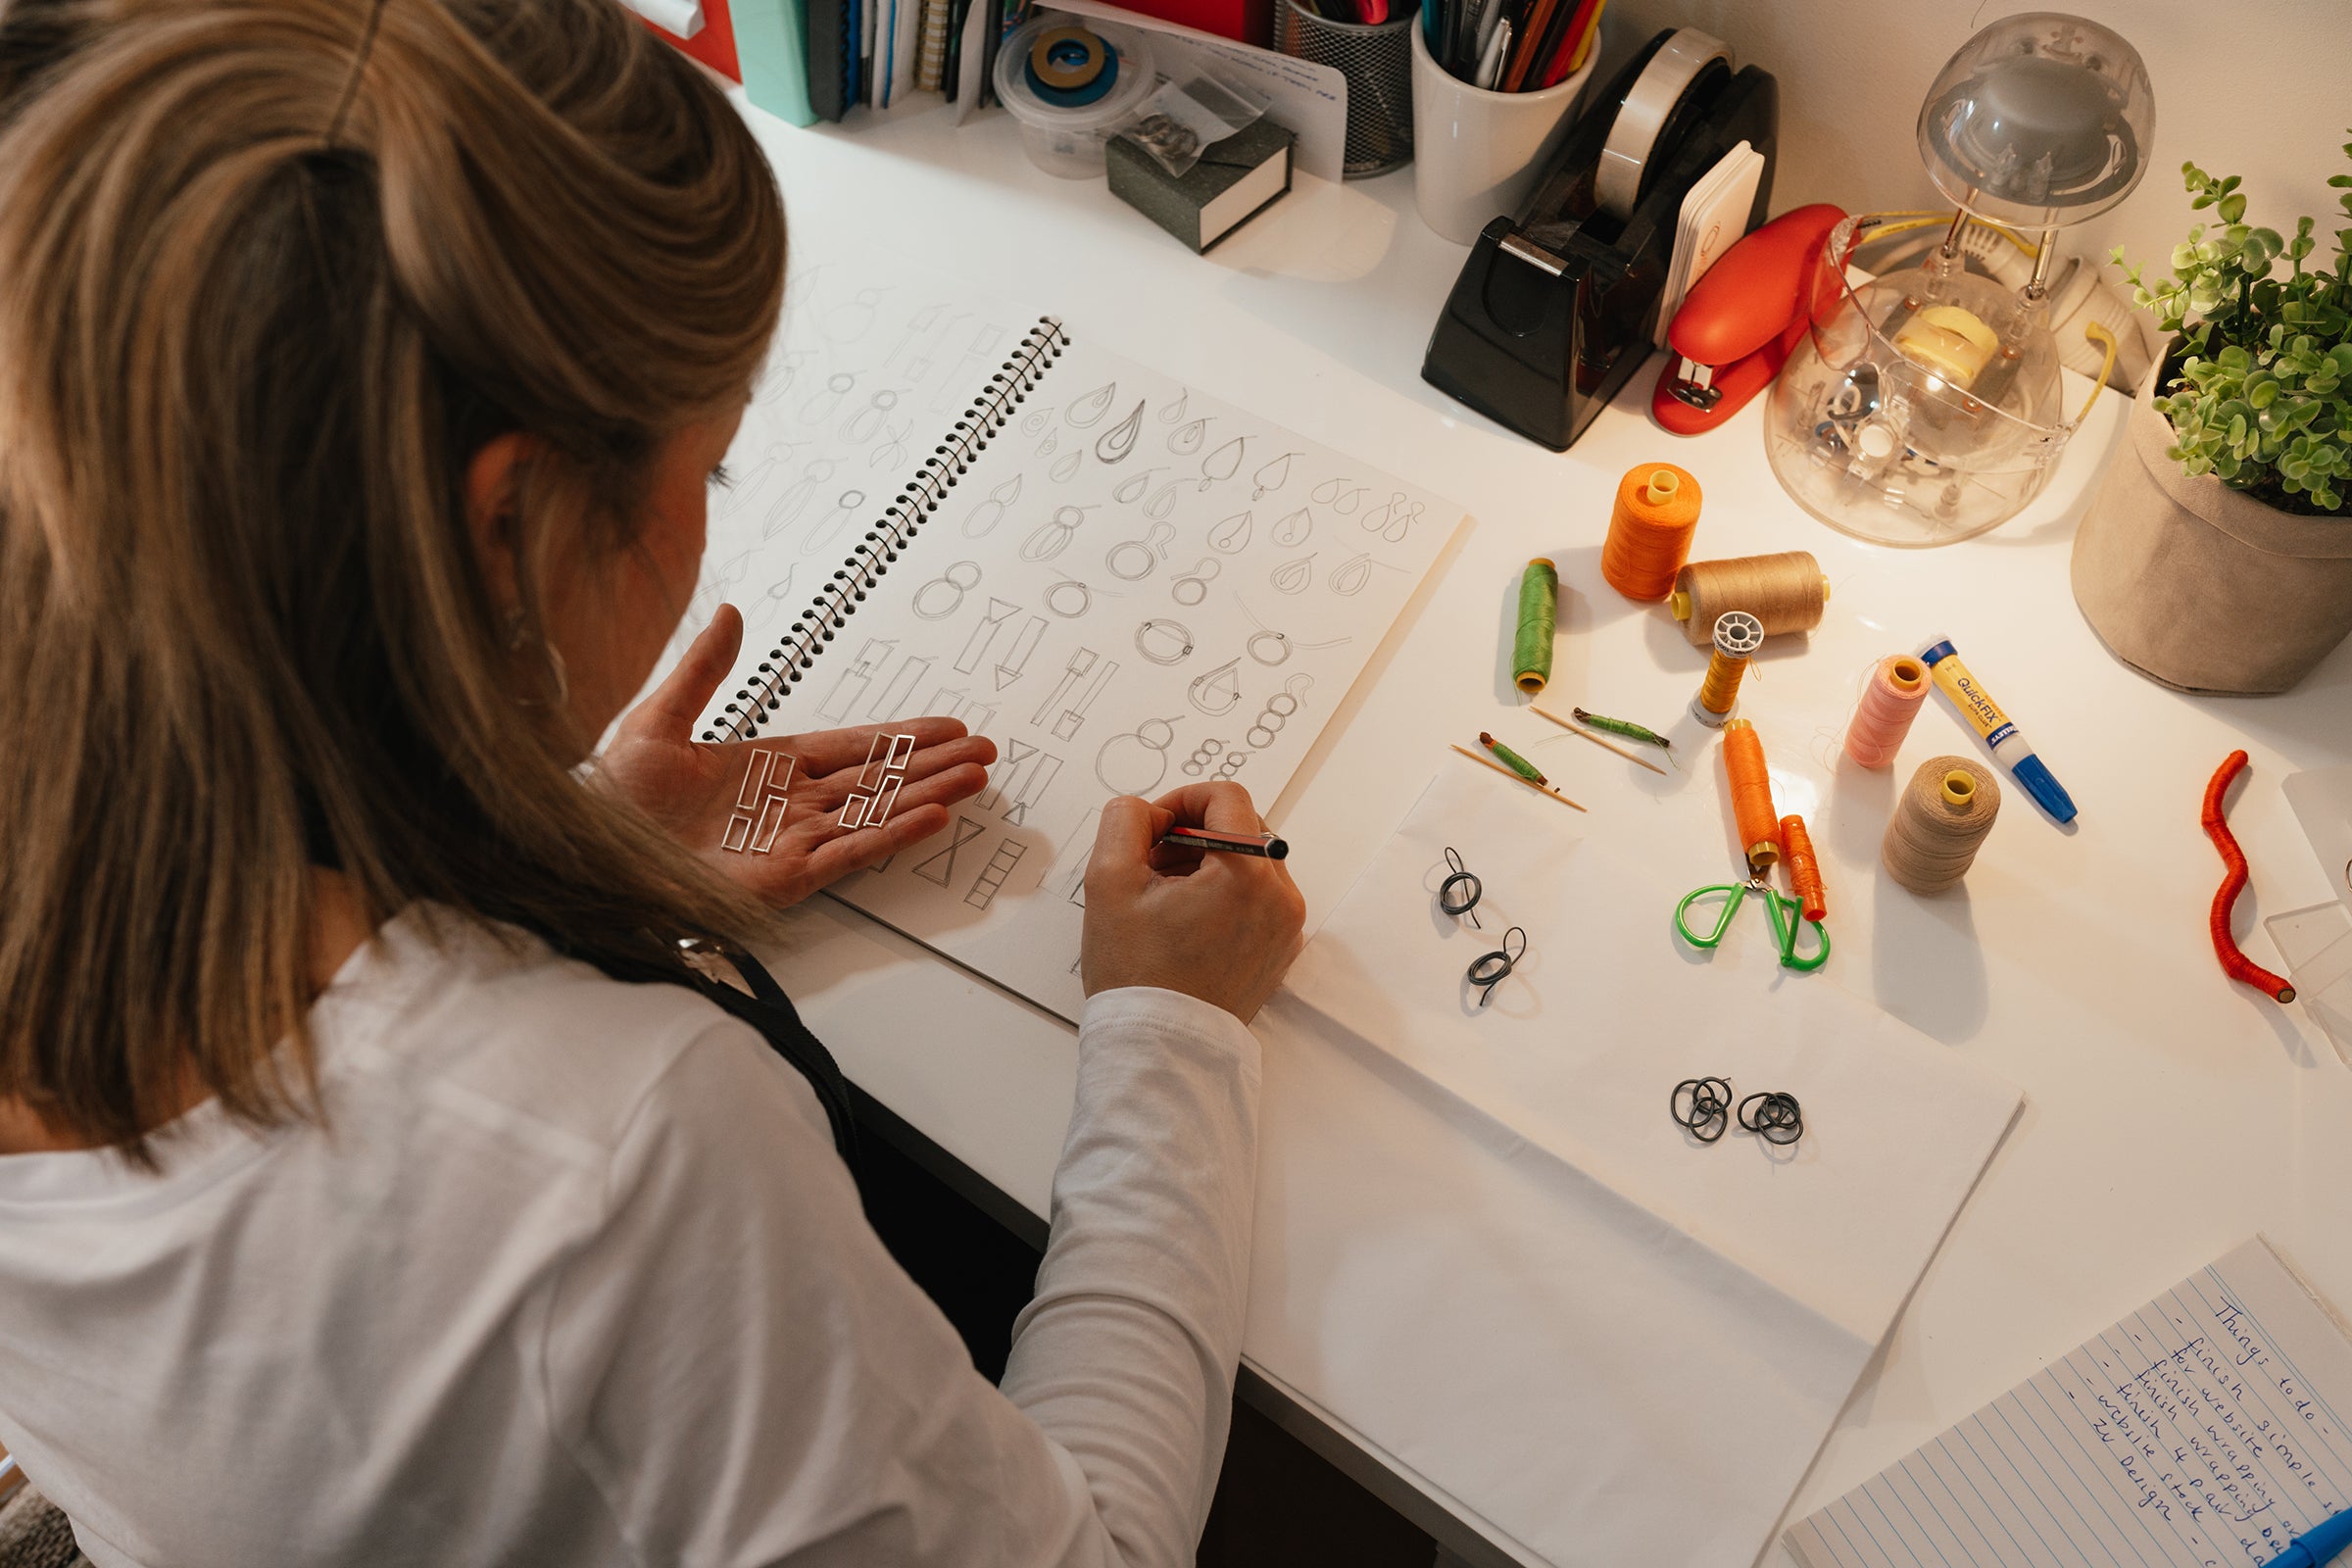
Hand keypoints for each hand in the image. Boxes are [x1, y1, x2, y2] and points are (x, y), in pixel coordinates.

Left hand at [598, 606, 995, 905]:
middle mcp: (789, 805)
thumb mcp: (657, 719)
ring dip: (928, 794)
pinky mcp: (785, 876)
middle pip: (878, 779)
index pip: (851, 748)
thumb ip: (704, 671)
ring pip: (877, 811)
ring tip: (975, 777)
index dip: (900, 737)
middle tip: (984, 751)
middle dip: (933, 765)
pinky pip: (852, 851)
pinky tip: (931, 817)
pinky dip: (893, 834)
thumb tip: (732, 616)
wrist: (586, 853)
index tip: (945, 728)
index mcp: (767, 766)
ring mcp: (791, 841)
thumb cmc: (612, 799)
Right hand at [1081, 782, 1305, 1021]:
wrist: (1162, 1047)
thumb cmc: (1138, 974)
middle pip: (1241, 826)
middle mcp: (1280, 896)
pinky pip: (1258, 898)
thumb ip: (1125, 820)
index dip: (1181, 799)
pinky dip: (1225, 894)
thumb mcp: (1109, 881)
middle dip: (1193, 833)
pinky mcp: (1281, 948)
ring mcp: (1286, 925)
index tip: (1153, 828)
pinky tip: (1186, 922)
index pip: (1225, 796)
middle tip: (1151, 865)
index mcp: (1247, 873)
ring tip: (1165, 898)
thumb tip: (1148, 811)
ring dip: (1207, 863)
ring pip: (1250, 861)